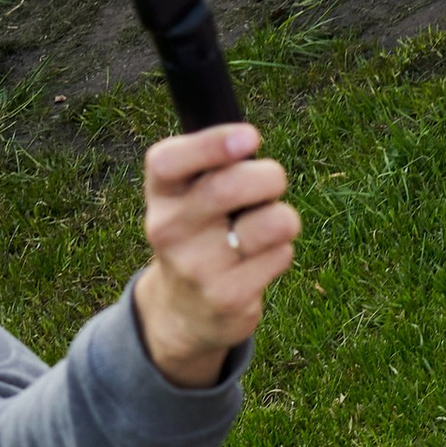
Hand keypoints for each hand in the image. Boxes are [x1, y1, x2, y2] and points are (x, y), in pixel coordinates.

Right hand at [130, 122, 298, 384]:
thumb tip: (249, 140)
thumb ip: (211, 164)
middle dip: (269, 176)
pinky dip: (282, 250)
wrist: (184, 310)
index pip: (168, 161)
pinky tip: (261, 259)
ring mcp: (197, 267)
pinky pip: (280, 255)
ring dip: (284, 217)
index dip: (212, 144)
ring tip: (270, 225)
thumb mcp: (186, 196)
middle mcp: (169, 229)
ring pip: (271, 222)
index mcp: (161, 194)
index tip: (251, 136)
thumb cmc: (199, 234)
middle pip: (229, 187)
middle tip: (274, 181)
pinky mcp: (228, 297)